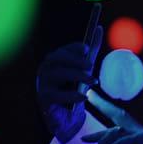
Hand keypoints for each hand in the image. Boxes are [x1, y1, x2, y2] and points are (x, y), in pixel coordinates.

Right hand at [37, 4, 102, 142]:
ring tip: (93, 81)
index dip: (73, 47)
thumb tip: (99, 29)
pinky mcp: (44, 98)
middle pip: (55, 58)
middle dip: (73, 59)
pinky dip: (70, 95)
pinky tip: (84, 96)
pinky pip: (55, 95)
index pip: (62, 50)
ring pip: (56, 75)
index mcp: (54, 61)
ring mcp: (42, 83)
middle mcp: (46, 69)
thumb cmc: (73, 87)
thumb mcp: (84, 70)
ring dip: (76, 76)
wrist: (65, 115)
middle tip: (90, 65)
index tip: (87, 48)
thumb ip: (91, 52)